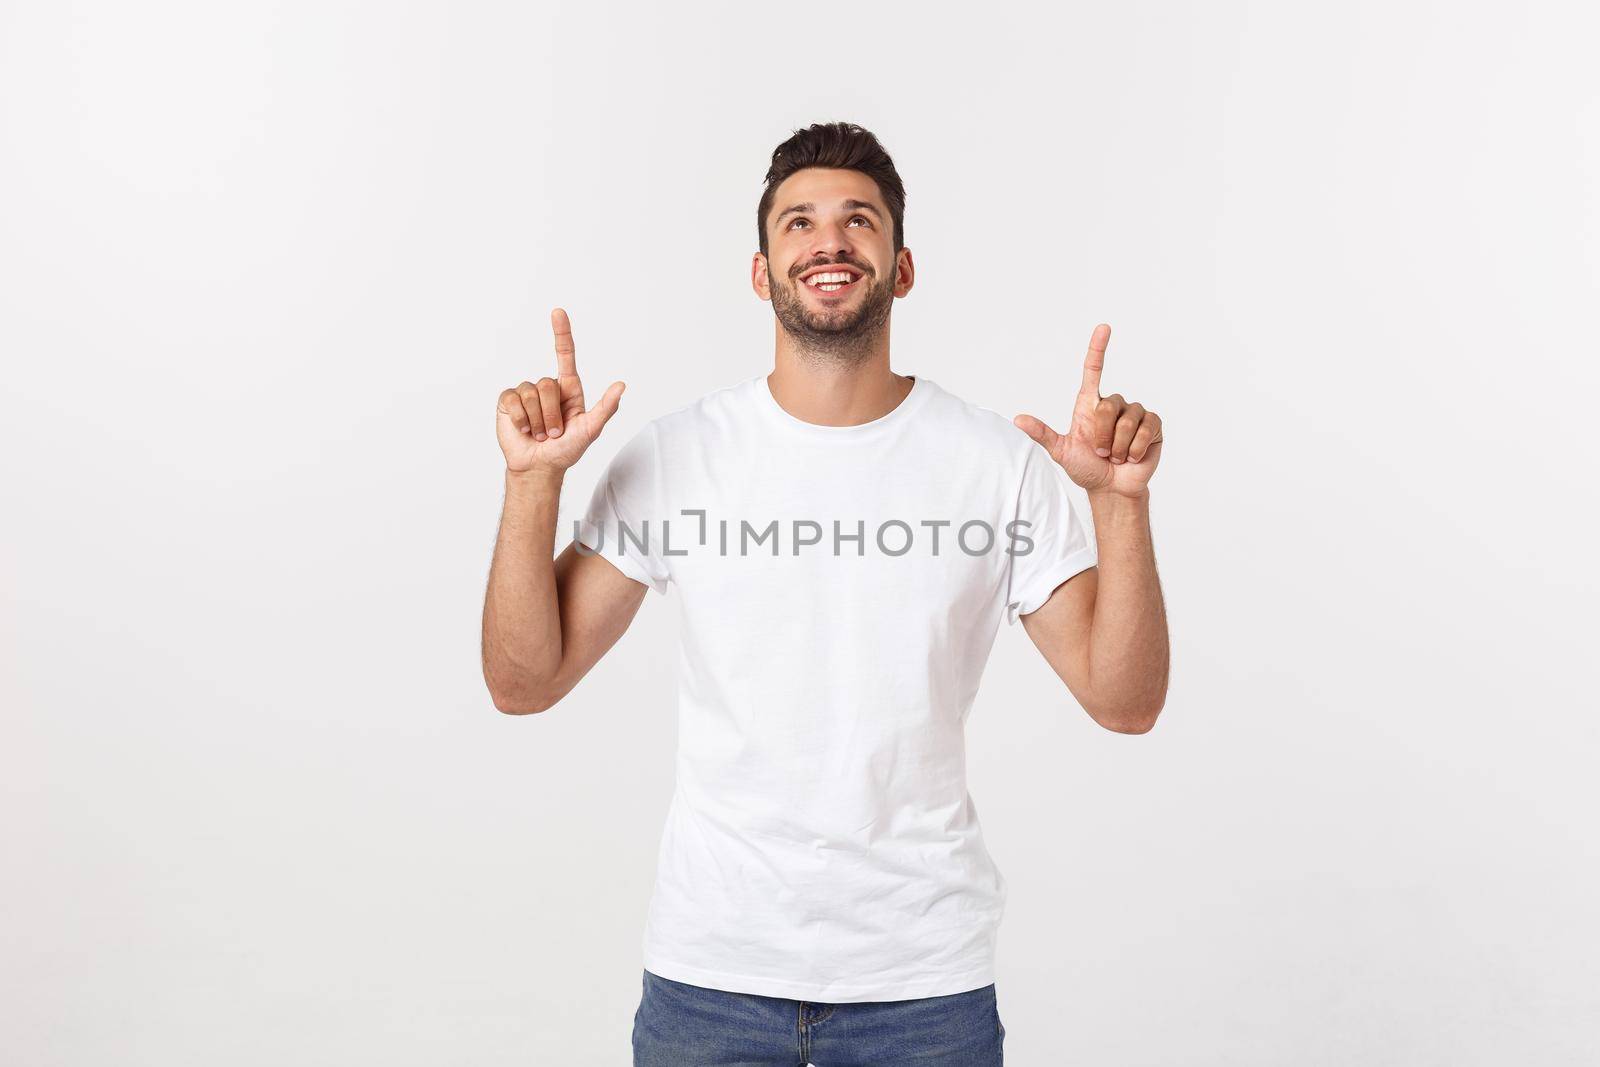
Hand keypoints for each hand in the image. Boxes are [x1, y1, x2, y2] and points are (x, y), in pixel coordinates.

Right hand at [496, 308, 625, 474]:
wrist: (539, 467)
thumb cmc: (566, 450)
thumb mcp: (590, 430)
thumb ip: (606, 408)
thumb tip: (621, 385)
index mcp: (568, 389)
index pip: (565, 355)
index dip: (561, 333)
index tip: (558, 312)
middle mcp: (547, 388)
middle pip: (548, 384)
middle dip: (552, 415)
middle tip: (554, 433)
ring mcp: (526, 393)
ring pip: (531, 393)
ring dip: (537, 421)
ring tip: (539, 434)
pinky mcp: (508, 402)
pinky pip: (513, 399)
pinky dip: (520, 419)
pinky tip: (523, 430)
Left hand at [1014, 324, 1162, 496]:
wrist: (1111, 489)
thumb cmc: (1086, 468)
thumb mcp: (1061, 451)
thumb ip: (1042, 434)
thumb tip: (1017, 419)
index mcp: (1090, 405)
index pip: (1094, 370)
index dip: (1098, 349)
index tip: (1103, 328)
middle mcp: (1113, 405)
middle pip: (1107, 406)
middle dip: (1101, 436)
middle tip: (1100, 452)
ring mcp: (1135, 414)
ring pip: (1127, 420)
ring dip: (1118, 446)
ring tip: (1115, 456)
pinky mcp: (1153, 426)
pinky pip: (1146, 429)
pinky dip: (1135, 449)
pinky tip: (1132, 457)